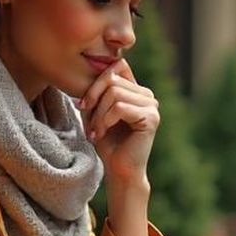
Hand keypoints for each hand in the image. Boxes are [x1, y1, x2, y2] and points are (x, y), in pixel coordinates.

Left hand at [77, 58, 158, 186]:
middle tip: (88, 123)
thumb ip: (95, 91)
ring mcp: (152, 106)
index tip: (83, 104)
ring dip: (98, 114)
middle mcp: (147, 95)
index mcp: (136, 90)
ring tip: (95, 131)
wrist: (119, 170)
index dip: (97, 81)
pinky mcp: (151, 118)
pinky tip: (101, 134)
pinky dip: (105, 121)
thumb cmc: (107, 142)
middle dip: (94, 100)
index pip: (117, 66)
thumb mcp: (96, 112)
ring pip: (114, 93)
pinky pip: (120, 108)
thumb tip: (88, 71)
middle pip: (113, 78)